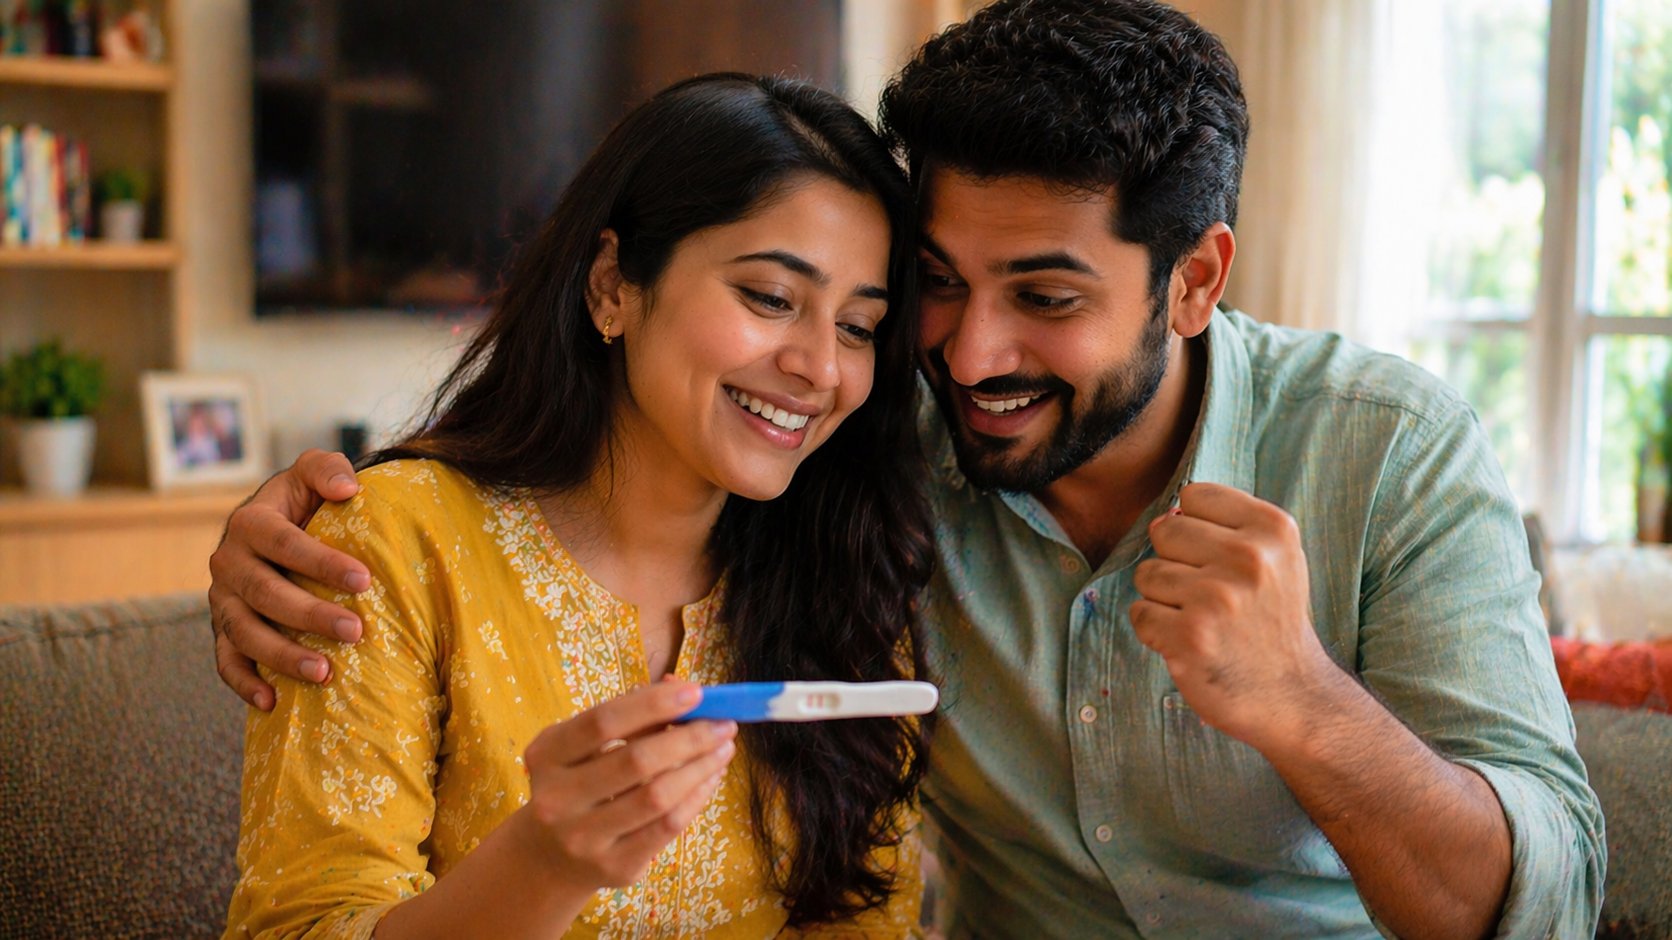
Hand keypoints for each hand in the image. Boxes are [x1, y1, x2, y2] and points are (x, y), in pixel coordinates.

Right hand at [209, 449, 368, 709]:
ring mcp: (222, 600)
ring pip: (243, 632)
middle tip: (355, 631)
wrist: (272, 528)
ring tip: (325, 672)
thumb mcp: (311, 474)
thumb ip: (326, 469)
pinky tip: (272, 703)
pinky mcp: (222, 629)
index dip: (321, 562)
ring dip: (281, 655)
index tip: (364, 580)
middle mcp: (228, 562)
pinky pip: (226, 661)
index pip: (283, 543)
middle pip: (264, 593)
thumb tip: (348, 488)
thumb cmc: (304, 502)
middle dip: (309, 614)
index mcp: (250, 523)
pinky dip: (244, 683)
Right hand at [514, 681, 737, 889]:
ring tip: (724, 748)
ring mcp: (584, 838)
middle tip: (725, 723)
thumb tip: (681, 688)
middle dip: (690, 738)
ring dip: (701, 767)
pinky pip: (668, 827)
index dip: (652, 704)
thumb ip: (630, 718)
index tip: (696, 692)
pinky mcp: (614, 866)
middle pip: (636, 761)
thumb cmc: (579, 785)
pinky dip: (696, 797)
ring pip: (658, 796)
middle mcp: (557, 799)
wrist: (550, 857)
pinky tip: (711, 778)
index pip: (603, 722)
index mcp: (546, 755)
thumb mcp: (586, 747)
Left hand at [1130, 482, 1339, 751]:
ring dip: (1164, 600)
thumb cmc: (1272, 619)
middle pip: (1165, 531)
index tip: (1220, 559)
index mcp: (1272, 529)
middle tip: (1210, 596)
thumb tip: (1165, 514)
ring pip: (1147, 574)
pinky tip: (1191, 642)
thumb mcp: (1275, 557)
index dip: (1196, 526)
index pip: (1194, 496)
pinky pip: (1140, 613)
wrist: (1295, 695)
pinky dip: (1156, 631)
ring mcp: (1217, 598)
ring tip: (1204, 620)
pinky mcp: (1190, 636)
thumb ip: (1226, 525)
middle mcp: (1248, 558)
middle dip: (1176, 562)